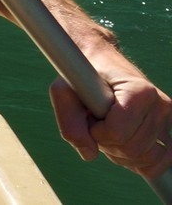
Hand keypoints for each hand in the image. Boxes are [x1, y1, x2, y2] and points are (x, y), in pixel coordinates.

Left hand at [50, 53, 171, 178]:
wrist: (99, 62)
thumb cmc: (80, 75)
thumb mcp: (63, 91)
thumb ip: (70, 123)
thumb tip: (89, 154)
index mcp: (139, 91)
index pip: (118, 132)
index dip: (96, 131)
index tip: (88, 114)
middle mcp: (160, 104)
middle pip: (132, 148)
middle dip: (106, 142)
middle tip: (96, 120)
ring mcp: (166, 119)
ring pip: (146, 158)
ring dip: (120, 153)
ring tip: (107, 129)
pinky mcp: (166, 130)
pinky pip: (159, 161)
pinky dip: (137, 161)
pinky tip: (120, 145)